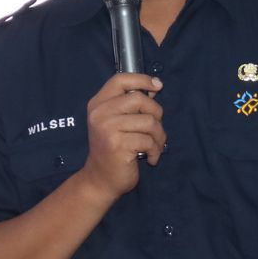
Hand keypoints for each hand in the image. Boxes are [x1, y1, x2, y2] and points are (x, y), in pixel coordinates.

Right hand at [78, 73, 164, 199]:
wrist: (101, 179)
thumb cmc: (114, 149)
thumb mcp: (116, 122)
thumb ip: (130, 104)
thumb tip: (155, 86)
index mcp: (98, 104)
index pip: (120, 80)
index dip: (141, 79)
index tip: (157, 86)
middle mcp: (100, 114)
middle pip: (139, 99)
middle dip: (156, 113)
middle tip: (155, 130)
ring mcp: (107, 129)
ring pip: (149, 121)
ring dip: (159, 136)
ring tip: (155, 147)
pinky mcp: (117, 145)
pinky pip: (149, 141)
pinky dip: (156, 151)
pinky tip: (151, 158)